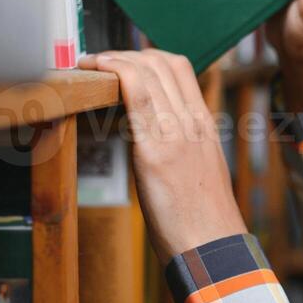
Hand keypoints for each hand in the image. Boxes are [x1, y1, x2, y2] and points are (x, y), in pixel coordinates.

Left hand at [77, 49, 245, 262]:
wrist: (212, 250)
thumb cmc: (201, 221)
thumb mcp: (197, 171)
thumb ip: (179, 147)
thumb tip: (149, 140)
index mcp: (204, 125)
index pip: (181, 68)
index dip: (147, 55)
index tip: (121, 61)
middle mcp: (193, 122)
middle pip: (162, 61)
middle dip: (125, 53)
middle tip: (97, 62)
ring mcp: (177, 134)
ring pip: (148, 71)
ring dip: (113, 58)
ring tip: (89, 64)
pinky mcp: (157, 151)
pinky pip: (138, 96)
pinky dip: (116, 72)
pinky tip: (97, 70)